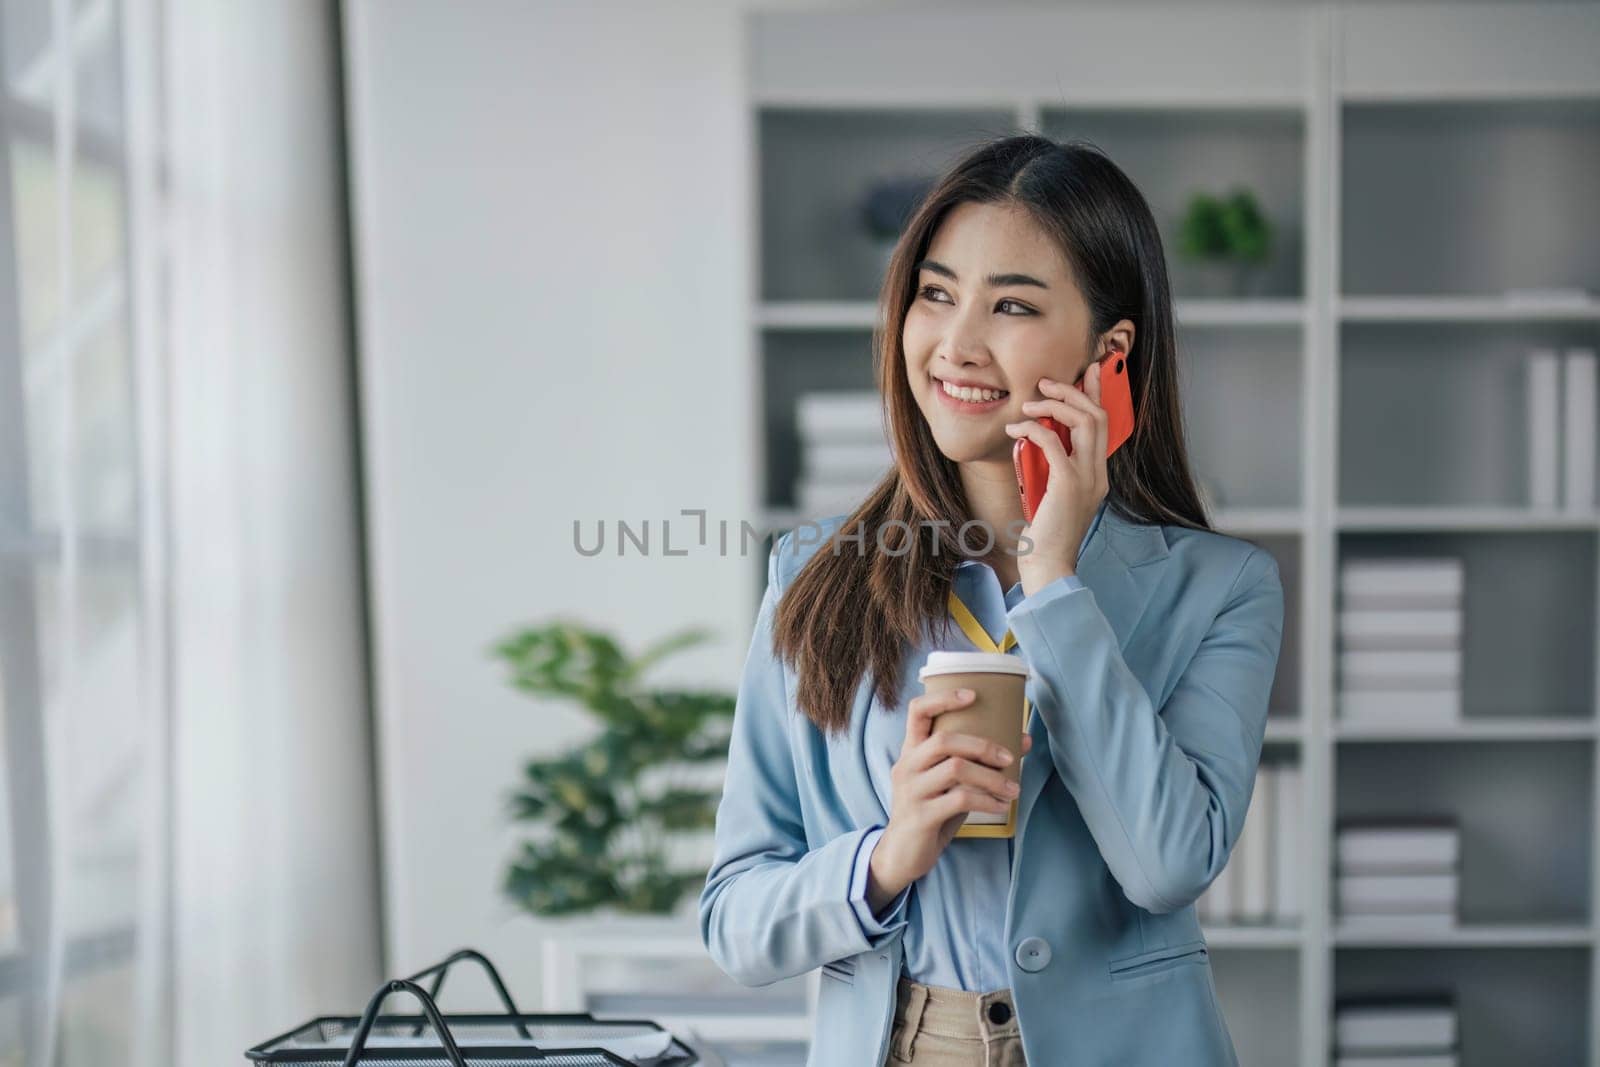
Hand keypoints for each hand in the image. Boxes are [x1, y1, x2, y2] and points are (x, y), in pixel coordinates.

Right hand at [866, 688, 1033, 912]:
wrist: (902, 854)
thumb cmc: (931, 811)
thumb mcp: (949, 784)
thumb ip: (976, 762)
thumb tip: (1022, 740)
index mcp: (911, 751)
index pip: (917, 711)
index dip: (944, 698)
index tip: (973, 695)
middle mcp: (907, 765)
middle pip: (945, 740)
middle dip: (983, 745)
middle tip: (1009, 758)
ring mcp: (911, 790)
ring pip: (956, 769)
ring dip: (991, 777)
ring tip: (1012, 788)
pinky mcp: (920, 815)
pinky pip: (960, 800)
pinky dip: (987, 800)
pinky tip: (1000, 805)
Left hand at [1004, 357, 1112, 593]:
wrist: (1047, 565)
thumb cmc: (1044, 534)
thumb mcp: (1052, 496)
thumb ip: (1052, 470)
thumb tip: (1035, 442)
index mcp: (1097, 475)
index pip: (1103, 425)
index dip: (1097, 394)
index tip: (1087, 372)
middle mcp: (1098, 474)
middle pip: (1097, 416)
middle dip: (1073, 392)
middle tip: (1046, 383)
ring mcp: (1087, 479)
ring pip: (1084, 422)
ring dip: (1055, 405)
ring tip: (1029, 403)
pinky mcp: (1067, 484)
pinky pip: (1054, 442)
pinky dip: (1035, 428)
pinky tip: (1017, 428)